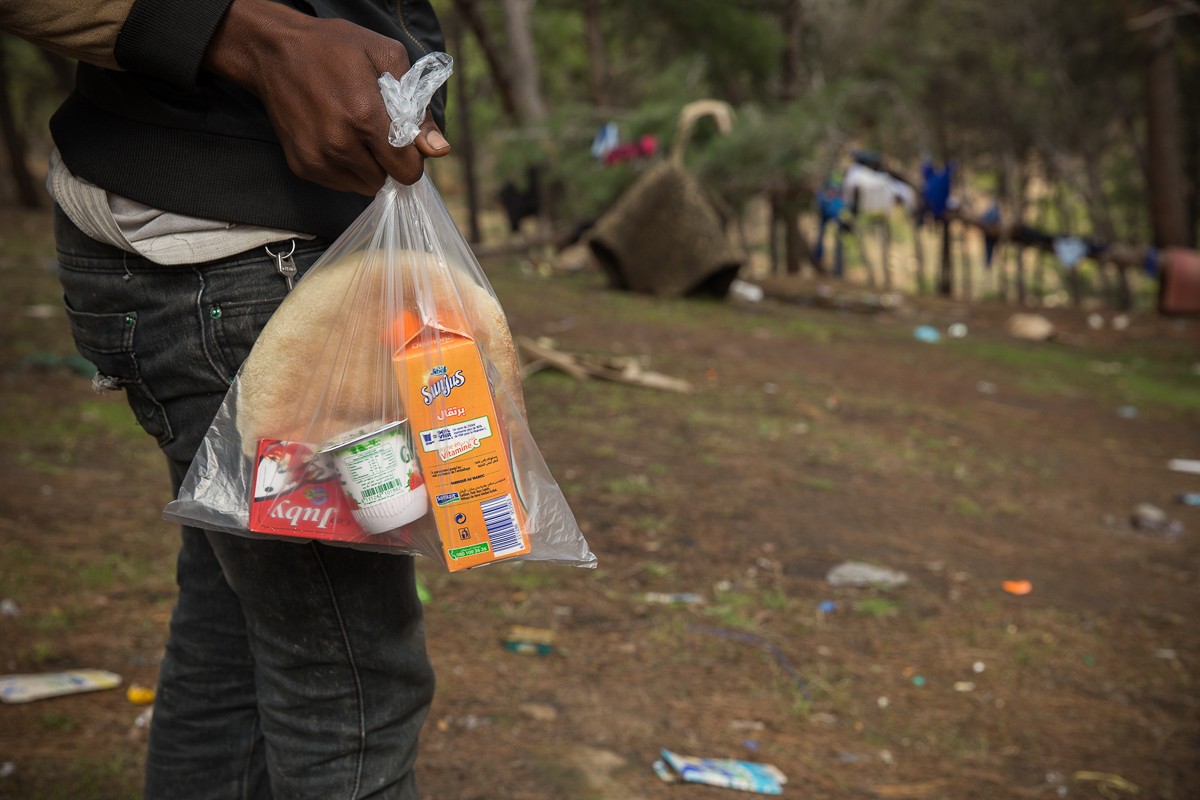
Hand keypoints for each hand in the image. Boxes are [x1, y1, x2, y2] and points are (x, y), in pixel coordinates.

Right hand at [203, 0, 449, 193]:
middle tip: (375, 131)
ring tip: (353, 132)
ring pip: (363, 186)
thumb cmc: (334, 48)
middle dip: (388, 161)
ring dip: (367, 166)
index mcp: (365, 118)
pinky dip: (344, 168)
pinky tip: (335, 137)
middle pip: (386, 181)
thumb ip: (418, 108)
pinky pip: (339, 184)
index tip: (403, 140)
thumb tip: (438, 150)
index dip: (412, 157)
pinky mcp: (302, 166)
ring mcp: (318, 158)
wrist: (274, 51)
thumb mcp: (386, 57)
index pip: (407, 171)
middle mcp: (340, 144)